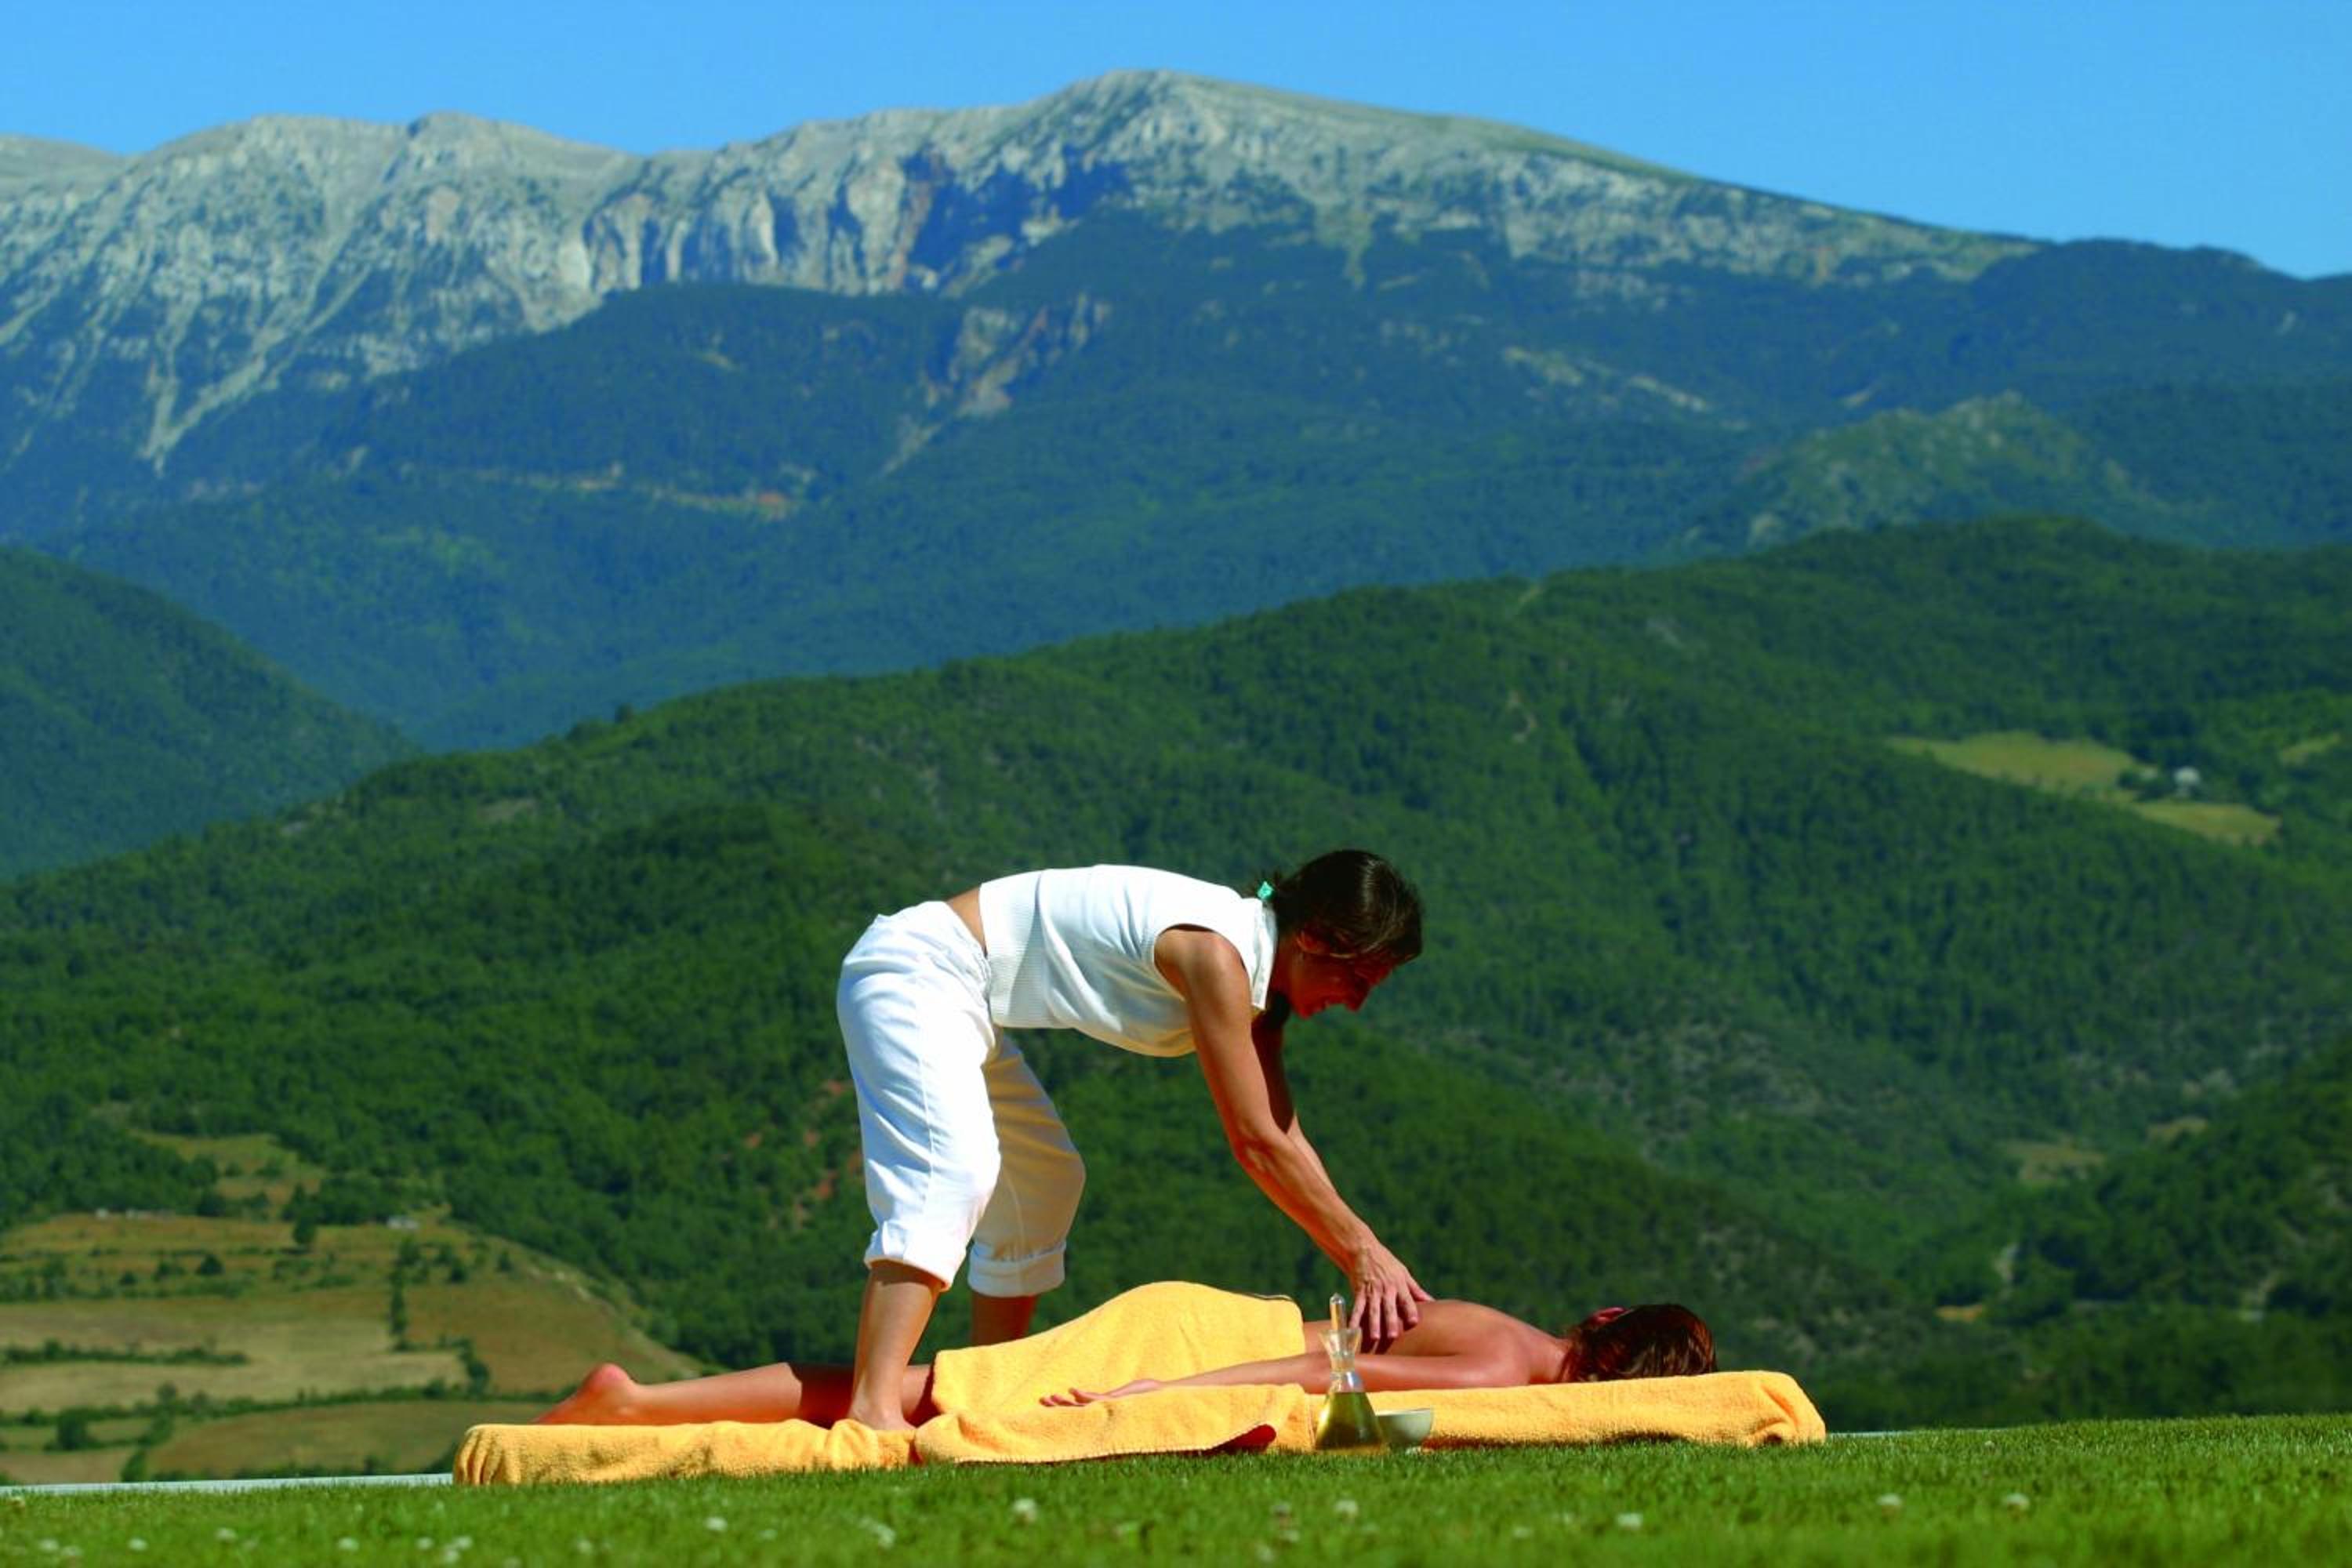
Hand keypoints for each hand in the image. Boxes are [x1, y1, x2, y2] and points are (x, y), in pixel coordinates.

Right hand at [1040, 1378, 1162, 1406]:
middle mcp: (1104, 1409)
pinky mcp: (1116, 1400)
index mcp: (1104, 1408)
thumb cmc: (1146, 1395)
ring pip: (1082, 1406)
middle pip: (1075, 1409)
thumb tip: (1096, 1394)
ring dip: (1066, 1403)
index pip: (1078, 1408)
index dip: (1063, 1406)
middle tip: (1042, 1400)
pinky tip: (1073, 1391)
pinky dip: (1084, 1397)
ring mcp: (1108, 1405)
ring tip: (1051, 1397)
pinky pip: (1096, 1400)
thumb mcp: (1124, 1393)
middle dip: (1058, 1406)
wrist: (1163, 1395)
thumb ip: (1109, 1396)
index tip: (1048, 1400)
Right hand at [1349, 1240, 1432, 1350]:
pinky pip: (1357, 1307)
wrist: (1363, 1250)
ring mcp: (1371, 1291)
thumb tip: (1431, 1301)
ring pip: (1373, 1310)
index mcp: (1399, 1284)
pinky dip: (1354, 1319)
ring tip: (1375, 1337)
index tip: (1414, 1322)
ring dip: (1374, 1324)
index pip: (1406, 1299)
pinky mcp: (1359, 1291)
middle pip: (1389, 1307)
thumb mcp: (1403, 1273)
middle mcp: (1385, 1289)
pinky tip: (1352, 1330)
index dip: (1410, 1310)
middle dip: (1390, 1321)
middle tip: (1393, 1335)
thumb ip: (1415, 1289)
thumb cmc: (1387, 1262)